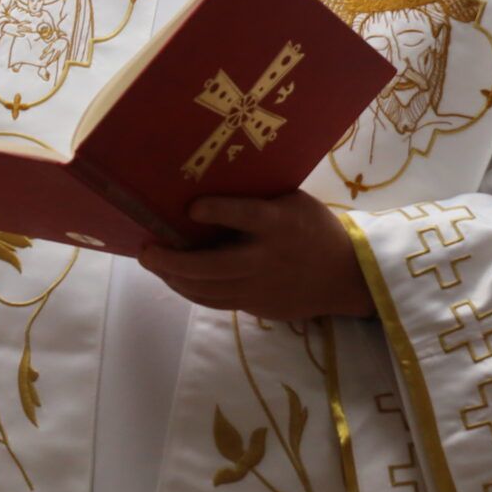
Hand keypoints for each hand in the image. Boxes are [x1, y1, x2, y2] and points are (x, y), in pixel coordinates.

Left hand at [136, 193, 374, 320]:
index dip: (216, 212)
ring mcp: (260, 288)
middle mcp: (266, 260)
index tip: (190, 207)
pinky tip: (176, 280)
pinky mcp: (256, 307)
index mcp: (279, 225)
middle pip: (211, 267)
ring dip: (174, 279)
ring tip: (153, 263)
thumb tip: (208, 184)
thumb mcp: (294, 202)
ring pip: (207, 291)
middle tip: (146, 250)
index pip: (245, 217)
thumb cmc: (314, 228)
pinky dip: (191, 291)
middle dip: (172, 261)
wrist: (345, 278)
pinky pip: (216, 302)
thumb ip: (258, 199)